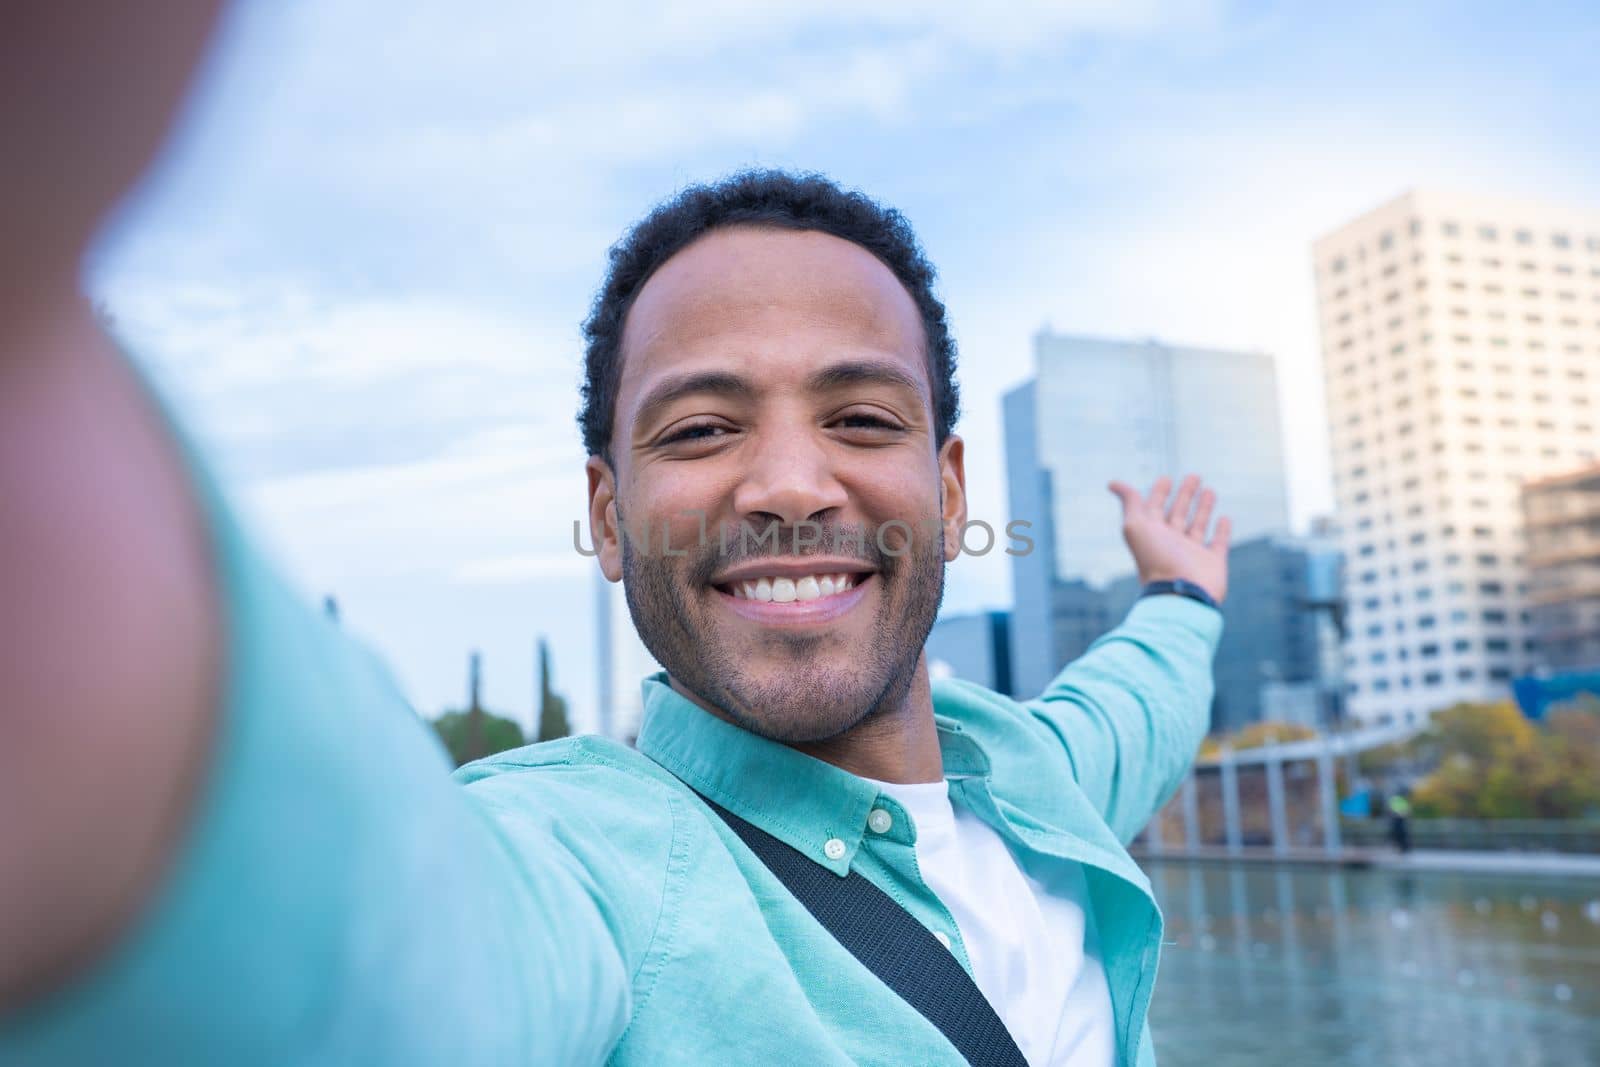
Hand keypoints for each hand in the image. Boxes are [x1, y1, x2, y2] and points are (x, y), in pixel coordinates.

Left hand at [1108, 475, 1230, 604]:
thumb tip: (1112, 483)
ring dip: (1203, 508)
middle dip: (1184, 495)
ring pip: (1197, 525)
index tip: (1166, 479)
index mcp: (1151, 534)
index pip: (1154, 508)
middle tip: (1194, 476)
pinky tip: (1225, 518)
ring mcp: (1192, 553)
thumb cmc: (1156, 560)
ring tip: (1209, 490)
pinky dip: (1222, 530)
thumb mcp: (1136, 527)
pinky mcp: (1212, 562)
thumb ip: (1130, 503)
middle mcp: (1171, 543)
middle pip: (1177, 513)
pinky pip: (1219, 543)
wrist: (1180, 595)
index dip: (1159, 493)